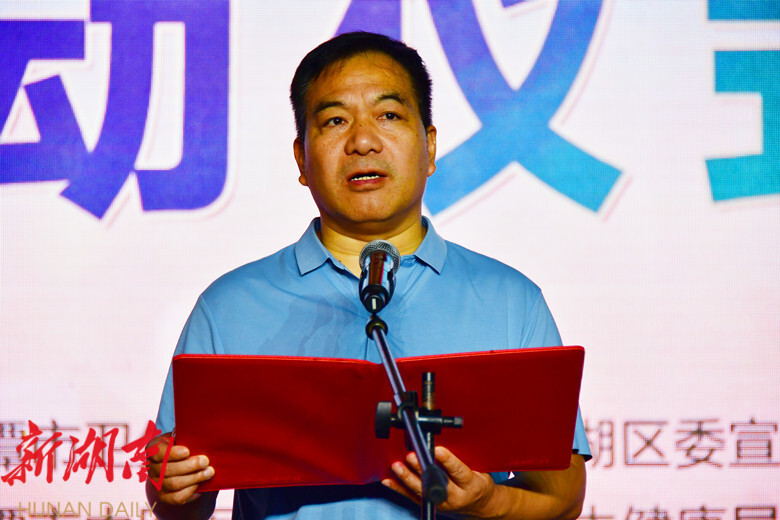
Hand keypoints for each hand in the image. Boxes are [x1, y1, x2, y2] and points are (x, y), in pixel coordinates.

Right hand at [146, 433, 214, 505]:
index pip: (158, 452)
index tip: (187, 451)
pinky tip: (201, 485)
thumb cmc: (183, 446)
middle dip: (189, 466)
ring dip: (194, 478)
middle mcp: (152, 467)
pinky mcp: (164, 497)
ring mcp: (156, 484)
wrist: (178, 464)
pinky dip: (190, 491)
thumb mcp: (181, 438)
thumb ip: (186, 437)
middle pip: (168, 470)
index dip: (172, 453)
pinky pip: (177, 497)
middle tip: (205, 461)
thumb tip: (200, 438)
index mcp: (154, 449)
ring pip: (174, 484)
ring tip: (209, 472)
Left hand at [382, 446, 500, 517]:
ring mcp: (442, 503)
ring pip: (422, 491)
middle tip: (411, 456)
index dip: (448, 461)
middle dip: (421, 469)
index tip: (437, 450)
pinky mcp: (432, 506)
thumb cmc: (479, 485)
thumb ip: (462, 459)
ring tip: (397, 467)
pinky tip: (390, 481)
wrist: (481, 507)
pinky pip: (413, 498)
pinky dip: (400, 489)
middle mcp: (456, 496)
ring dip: (407, 478)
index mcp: (471, 485)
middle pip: (437, 482)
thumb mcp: (478, 469)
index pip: (459, 471)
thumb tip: (443, 442)